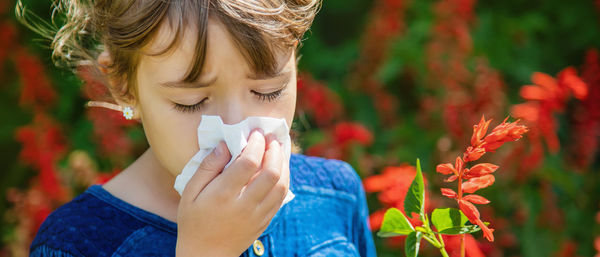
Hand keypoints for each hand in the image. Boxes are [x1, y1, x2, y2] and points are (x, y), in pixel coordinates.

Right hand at [175, 129, 289, 256]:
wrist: (206, 254)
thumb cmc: (194, 219)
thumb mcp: (190, 192)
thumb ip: (208, 166)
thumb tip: (225, 144)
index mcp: (223, 194)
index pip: (248, 163)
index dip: (255, 144)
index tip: (255, 132)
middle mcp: (244, 204)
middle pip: (271, 172)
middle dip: (274, 150)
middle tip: (270, 138)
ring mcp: (258, 214)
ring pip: (281, 185)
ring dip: (283, 163)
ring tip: (278, 149)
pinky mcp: (265, 220)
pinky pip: (282, 197)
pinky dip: (284, 178)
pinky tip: (280, 167)